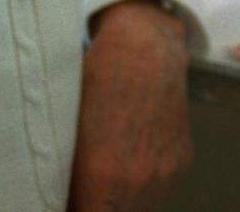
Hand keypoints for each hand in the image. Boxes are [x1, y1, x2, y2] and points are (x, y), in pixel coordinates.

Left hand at [67, 0, 192, 211]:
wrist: (145, 45)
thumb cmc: (97, 78)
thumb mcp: (65, 127)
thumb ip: (62, 176)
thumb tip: (58, 198)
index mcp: (104, 178)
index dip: (73, 211)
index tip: (64, 202)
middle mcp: (140, 183)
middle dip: (96, 206)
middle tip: (80, 191)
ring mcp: (166, 174)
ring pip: (140, 210)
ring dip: (120, 203)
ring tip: (103, 177)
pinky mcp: (182, 162)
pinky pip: (157, 192)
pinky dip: (141, 186)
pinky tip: (126, 159)